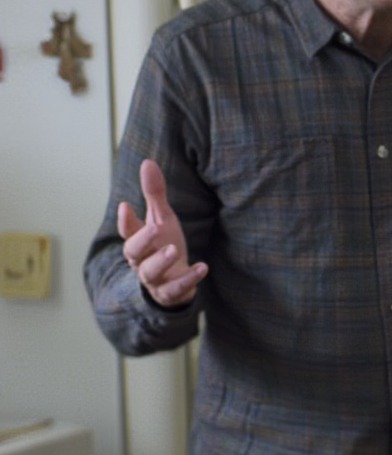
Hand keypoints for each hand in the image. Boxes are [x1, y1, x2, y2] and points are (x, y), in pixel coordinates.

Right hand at [117, 157, 207, 307]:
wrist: (173, 282)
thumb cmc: (163, 246)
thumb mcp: (161, 219)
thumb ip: (154, 194)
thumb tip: (147, 162)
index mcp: (138, 241)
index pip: (127, 231)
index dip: (125, 221)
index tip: (126, 205)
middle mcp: (141, 260)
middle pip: (133, 252)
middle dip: (141, 241)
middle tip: (154, 229)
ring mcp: (154, 278)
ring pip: (150, 273)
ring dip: (161, 261)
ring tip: (175, 250)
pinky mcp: (169, 293)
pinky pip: (174, 290)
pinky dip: (187, 280)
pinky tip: (202, 267)